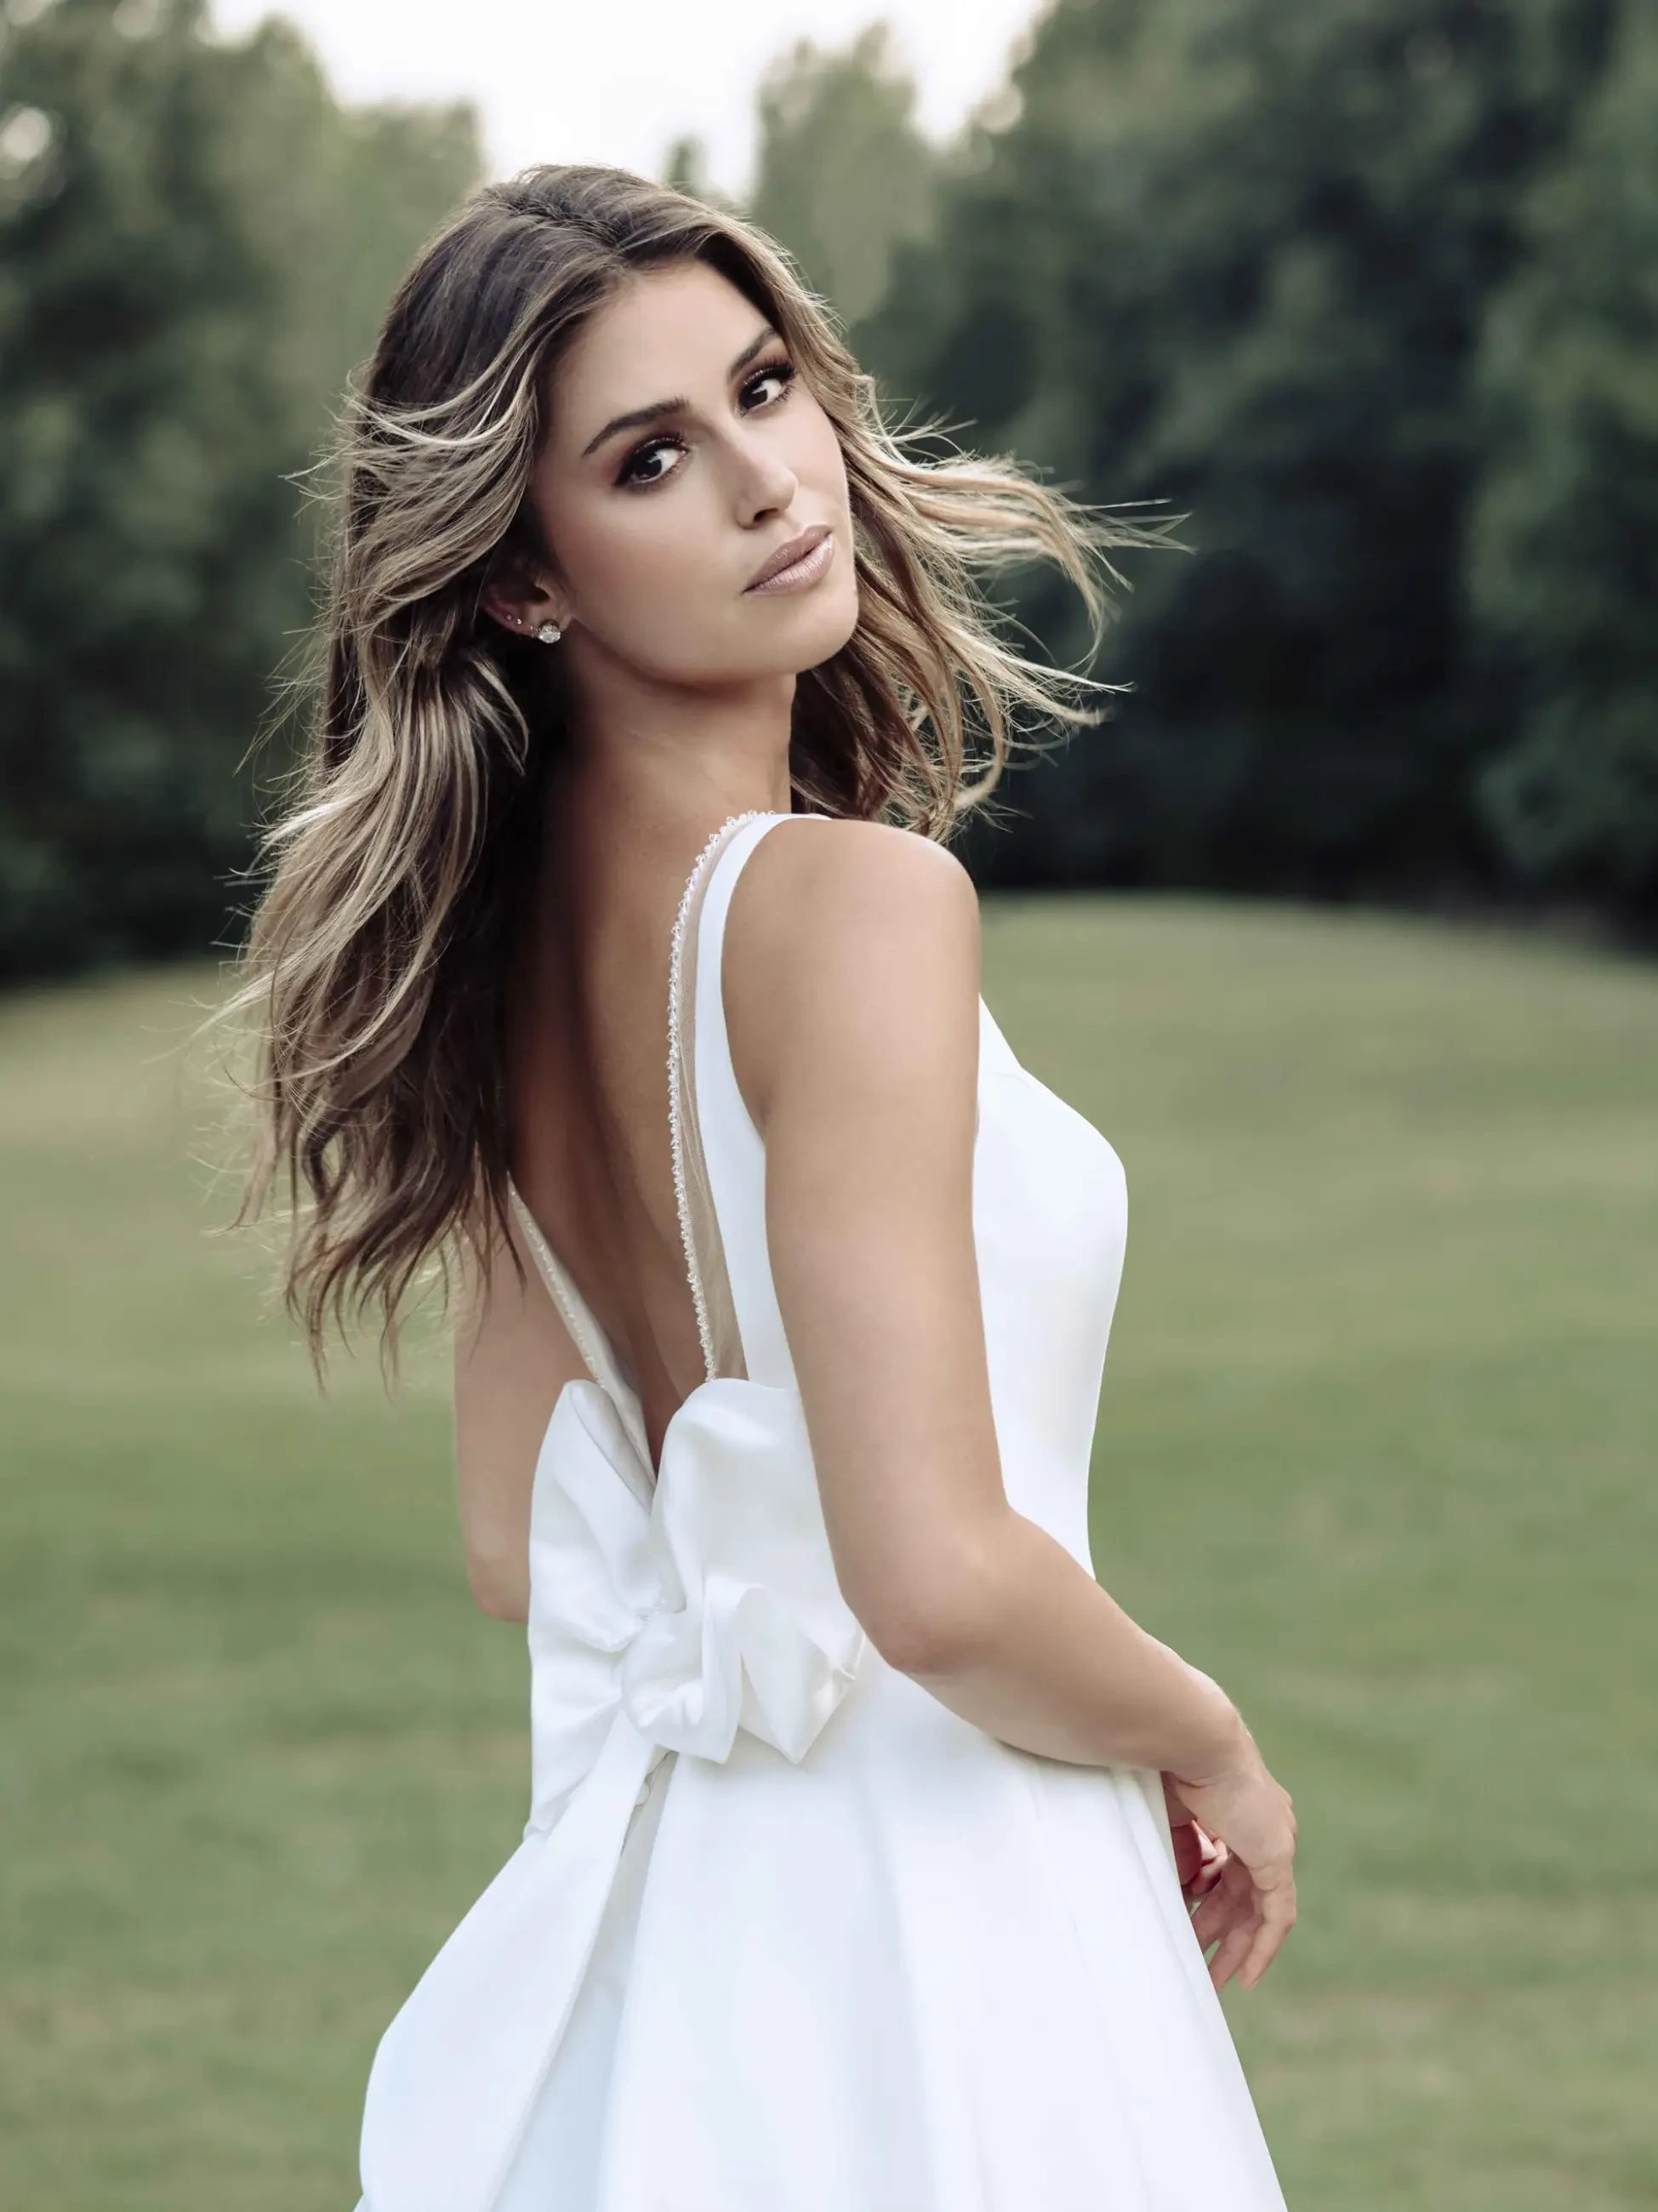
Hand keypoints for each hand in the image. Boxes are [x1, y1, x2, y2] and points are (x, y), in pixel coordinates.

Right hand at [1165, 1742, 1296, 1991]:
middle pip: (1245, 1892)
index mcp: (1239, 1807)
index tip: (1186, 1920)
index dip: (1208, 1898)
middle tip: (1203, 1966)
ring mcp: (1274, 1840)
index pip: (1229, 1865)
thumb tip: (1180, 1887)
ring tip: (1214, 1980)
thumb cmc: (1169, 1763)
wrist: (1192, 1739)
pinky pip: (1277, 1915)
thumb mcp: (1168, 1817)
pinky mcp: (1276, 1857)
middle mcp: (1265, 1825)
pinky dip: (1262, 1946)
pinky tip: (1246, 1976)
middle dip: (1220, 1931)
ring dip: (1236, 1946)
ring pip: (1259, 1908)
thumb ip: (1177, 1850)